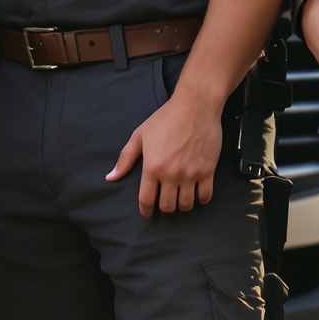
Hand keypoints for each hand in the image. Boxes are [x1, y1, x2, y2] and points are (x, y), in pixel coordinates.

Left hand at [107, 87, 226, 217]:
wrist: (195, 106)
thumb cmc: (166, 118)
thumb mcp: (140, 135)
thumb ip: (125, 159)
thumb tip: (110, 177)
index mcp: (152, 167)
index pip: (146, 200)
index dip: (146, 211)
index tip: (147, 213)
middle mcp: (171, 174)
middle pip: (167, 206)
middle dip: (164, 208)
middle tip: (164, 203)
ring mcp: (191, 174)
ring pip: (186, 205)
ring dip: (181, 206)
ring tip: (179, 199)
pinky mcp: (207, 171)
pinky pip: (205, 196)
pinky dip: (200, 200)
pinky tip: (196, 194)